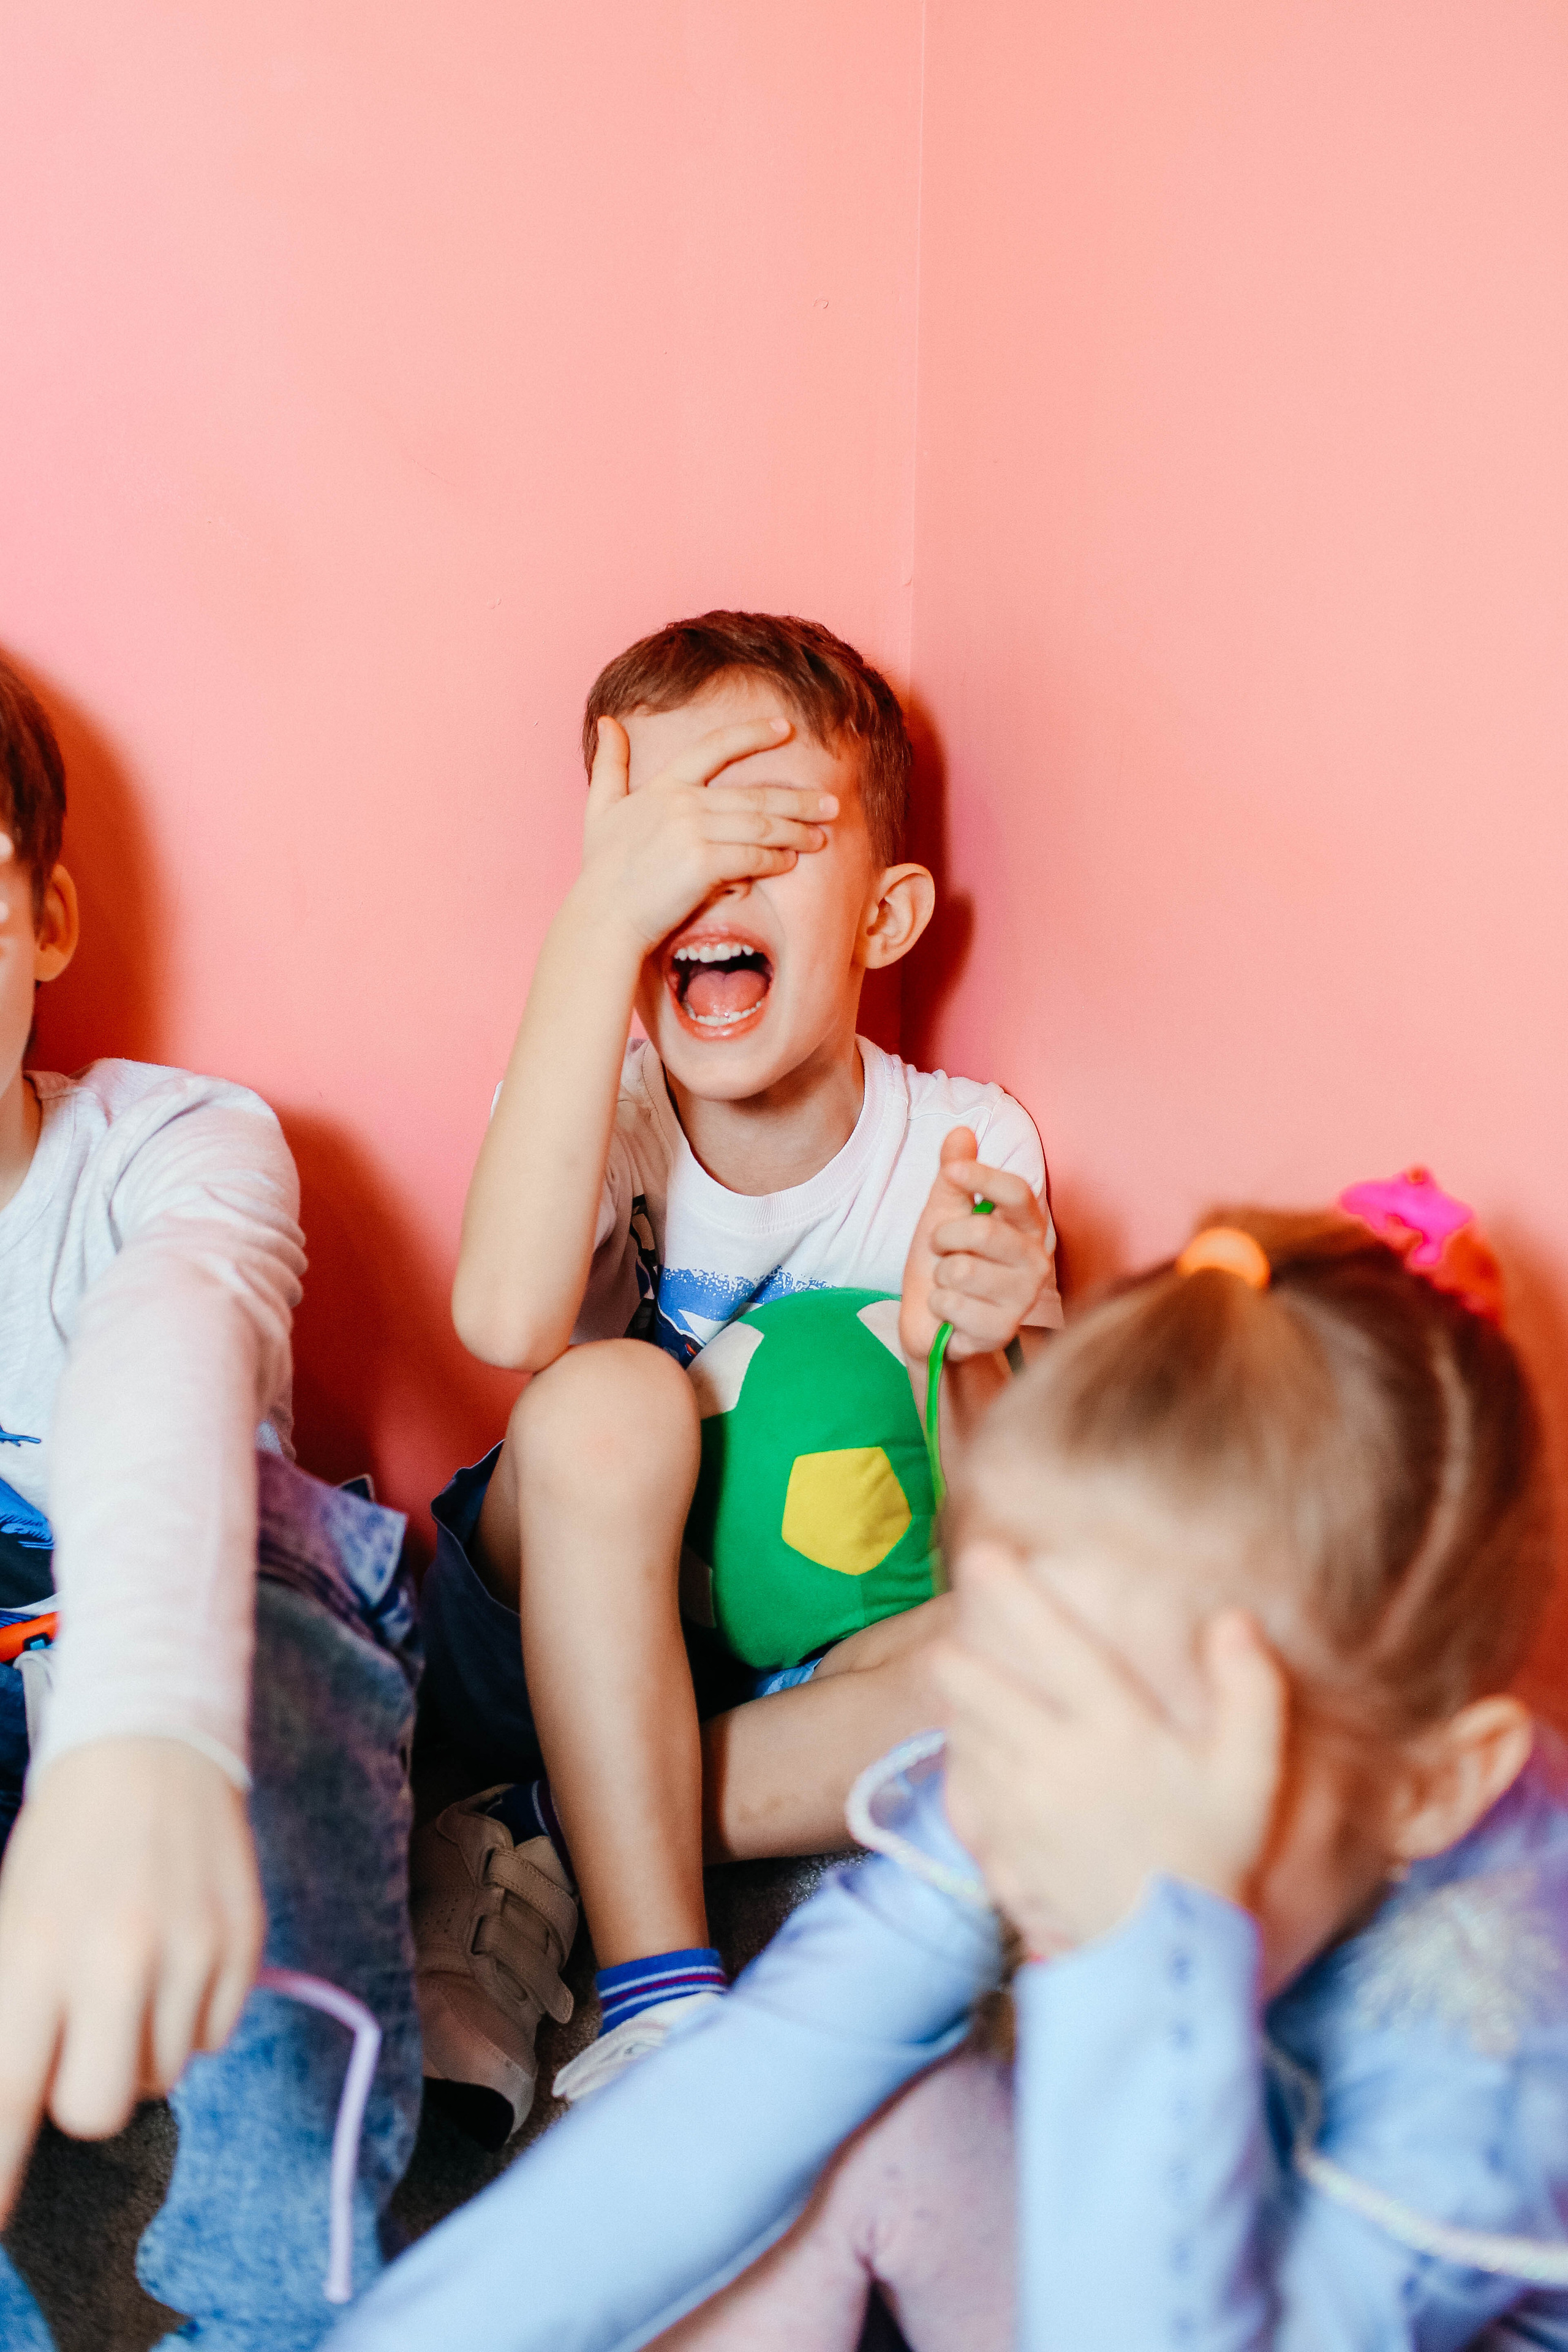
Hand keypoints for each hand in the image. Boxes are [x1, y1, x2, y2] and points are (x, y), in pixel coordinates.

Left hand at [0, 1736, 263, 2223]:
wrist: (152, 1745)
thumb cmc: (63, 1845)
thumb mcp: (12, 1924)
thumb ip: (17, 2017)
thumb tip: (21, 2101)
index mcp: (35, 1953)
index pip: (8, 2099)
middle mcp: (114, 1959)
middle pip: (95, 2112)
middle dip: (85, 2092)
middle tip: (83, 2036)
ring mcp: (188, 1951)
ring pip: (160, 2077)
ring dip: (141, 2047)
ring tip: (133, 1973)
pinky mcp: (244, 1943)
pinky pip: (213, 2038)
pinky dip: (191, 2016)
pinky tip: (177, 1952)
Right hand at [576, 714, 837, 955]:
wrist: (604, 917)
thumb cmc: (603, 870)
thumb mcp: (599, 809)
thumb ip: (608, 765)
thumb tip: (607, 722)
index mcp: (664, 786)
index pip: (715, 747)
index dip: (752, 734)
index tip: (786, 728)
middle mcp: (682, 803)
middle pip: (754, 796)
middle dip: (798, 801)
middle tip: (830, 804)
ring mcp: (693, 832)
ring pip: (761, 826)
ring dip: (796, 832)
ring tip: (819, 837)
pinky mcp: (703, 864)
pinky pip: (753, 858)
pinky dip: (775, 860)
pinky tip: (790, 863)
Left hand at [900, 1127, 1052, 1363]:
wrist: (934, 1323)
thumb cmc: (945, 1263)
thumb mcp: (943, 1213)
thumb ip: (954, 1176)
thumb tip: (961, 1132)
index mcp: (1026, 1225)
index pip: (1018, 1192)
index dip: (984, 1176)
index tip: (953, 1172)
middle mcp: (1035, 1259)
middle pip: (984, 1231)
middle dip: (944, 1237)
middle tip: (940, 1248)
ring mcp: (1023, 1298)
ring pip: (962, 1270)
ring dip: (938, 1276)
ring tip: (947, 1283)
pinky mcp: (1002, 1330)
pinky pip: (952, 1305)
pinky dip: (938, 1305)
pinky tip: (950, 1311)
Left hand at [933, 1544, 1286, 1953]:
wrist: (1166, 1960)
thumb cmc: (1212, 1856)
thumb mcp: (1251, 1774)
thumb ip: (1250, 1690)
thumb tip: (1232, 1620)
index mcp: (1114, 1731)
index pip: (1050, 1643)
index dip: (1010, 1593)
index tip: (982, 1554)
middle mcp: (1053, 1759)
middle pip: (972, 1682)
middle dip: (956, 1649)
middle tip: (958, 1632)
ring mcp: (1017, 1805)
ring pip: (959, 1728)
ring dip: (955, 1700)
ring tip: (962, 1681)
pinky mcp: (998, 1845)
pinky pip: (958, 1784)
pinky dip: (957, 1758)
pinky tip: (970, 1749)